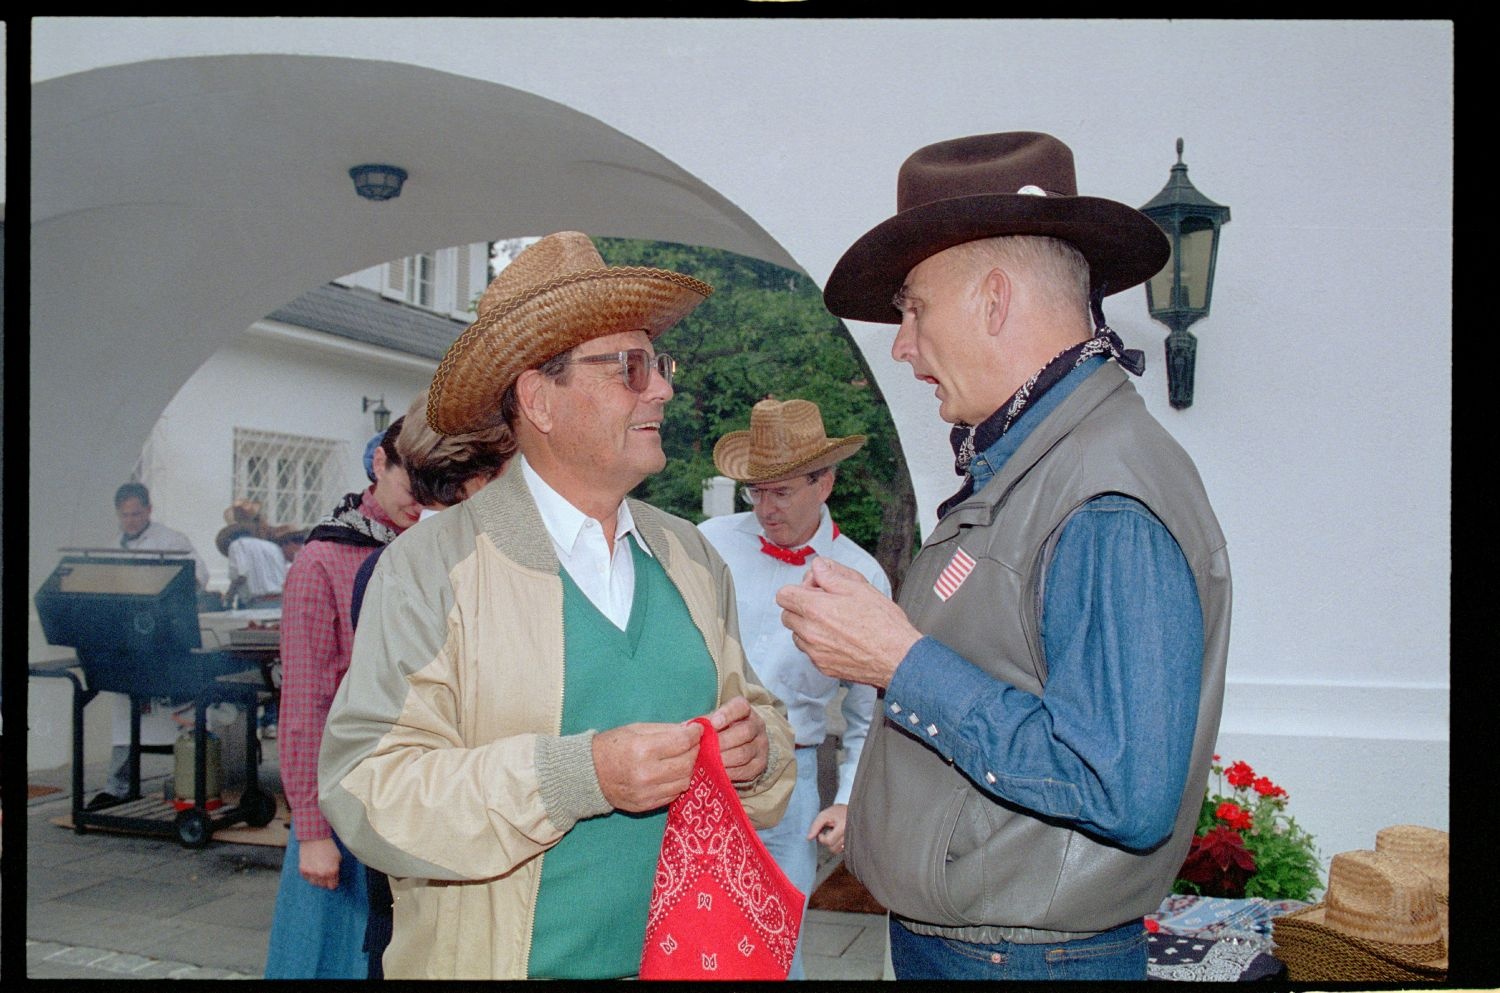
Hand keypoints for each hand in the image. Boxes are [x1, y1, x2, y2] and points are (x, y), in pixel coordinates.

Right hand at [299, 836, 341, 889]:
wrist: (314, 838)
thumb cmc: (328, 846)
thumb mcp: (338, 857)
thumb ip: (336, 869)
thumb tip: (334, 877)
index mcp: (332, 871)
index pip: (332, 886)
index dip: (333, 882)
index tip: (332, 879)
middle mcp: (322, 874)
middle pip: (323, 886)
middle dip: (325, 881)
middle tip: (325, 873)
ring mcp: (311, 873)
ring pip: (314, 883)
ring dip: (316, 879)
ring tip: (317, 870)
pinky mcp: (303, 870)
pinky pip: (306, 877)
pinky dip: (308, 874)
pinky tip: (311, 867)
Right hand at [592, 721, 702, 811]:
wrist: (589, 774)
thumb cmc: (612, 746)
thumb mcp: (637, 729)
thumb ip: (666, 729)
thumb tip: (690, 728)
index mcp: (642, 749)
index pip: (682, 742)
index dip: (695, 734)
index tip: (698, 729)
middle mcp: (646, 773)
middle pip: (687, 763)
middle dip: (694, 751)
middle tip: (692, 744)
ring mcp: (647, 792)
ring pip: (684, 781)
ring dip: (688, 768)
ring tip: (682, 759)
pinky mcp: (646, 805)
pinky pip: (673, 794)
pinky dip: (677, 782)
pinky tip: (671, 773)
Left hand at [707, 696, 767, 783]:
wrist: (740, 746)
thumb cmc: (720, 731)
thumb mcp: (712, 722)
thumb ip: (702, 723)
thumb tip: (685, 729)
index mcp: (745, 710)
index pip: (740, 707)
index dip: (727, 714)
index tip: (713, 723)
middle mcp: (757, 725)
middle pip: (745, 732)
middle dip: (722, 742)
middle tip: (705, 749)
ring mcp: (761, 746)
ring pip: (744, 753)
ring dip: (724, 759)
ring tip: (708, 763)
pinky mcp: (760, 764)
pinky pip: (745, 770)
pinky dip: (729, 773)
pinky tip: (716, 773)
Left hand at [776, 557, 921, 687]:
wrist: (898, 657)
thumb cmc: (884, 624)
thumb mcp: (859, 587)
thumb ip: (832, 575)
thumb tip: (818, 567)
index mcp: (815, 608)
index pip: (783, 595)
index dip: (798, 589)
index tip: (814, 590)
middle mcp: (810, 632)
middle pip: (787, 615)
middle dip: (801, 607)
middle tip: (824, 605)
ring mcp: (815, 651)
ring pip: (797, 635)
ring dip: (808, 627)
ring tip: (834, 623)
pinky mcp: (823, 666)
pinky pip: (810, 651)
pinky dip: (818, 644)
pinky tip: (839, 639)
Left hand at [806, 803, 847, 852]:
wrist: (851, 810)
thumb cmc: (837, 812)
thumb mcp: (824, 815)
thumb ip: (815, 826)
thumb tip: (809, 838)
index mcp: (843, 827)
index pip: (828, 841)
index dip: (822, 838)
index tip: (822, 831)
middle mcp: (849, 835)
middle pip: (832, 848)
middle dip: (827, 841)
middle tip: (828, 831)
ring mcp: (851, 840)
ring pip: (836, 851)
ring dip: (832, 844)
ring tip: (833, 834)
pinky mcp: (852, 843)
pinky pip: (841, 850)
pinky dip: (837, 846)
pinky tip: (837, 838)